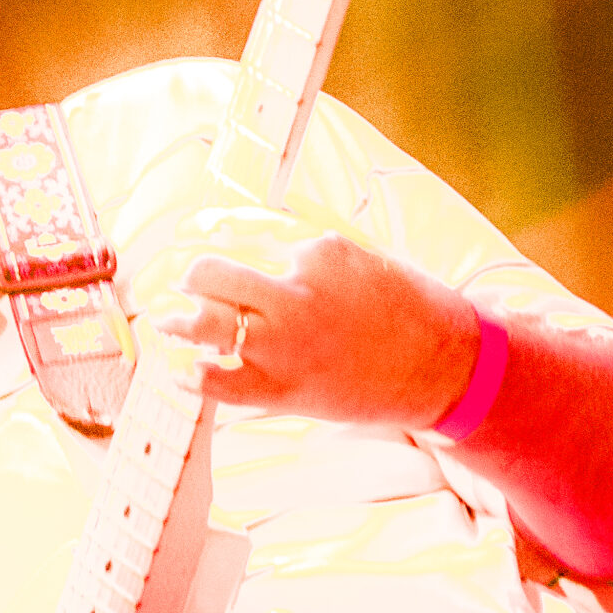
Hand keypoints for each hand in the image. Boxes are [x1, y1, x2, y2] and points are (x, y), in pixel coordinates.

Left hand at [147, 207, 480, 430]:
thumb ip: (304, 239)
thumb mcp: (358, 254)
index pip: (236, 229)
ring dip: (175, 320)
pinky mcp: (285, 390)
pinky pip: (217, 383)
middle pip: (207, 272)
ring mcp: (286, 344)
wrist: (444, 365)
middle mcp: (295, 293)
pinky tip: (184, 369)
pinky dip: (192, 375)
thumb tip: (250, 222)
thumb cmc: (406, 307)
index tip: (192, 236)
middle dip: (188, 274)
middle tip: (182, 280)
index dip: (204, 232)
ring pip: (202, 324)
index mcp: (314, 251)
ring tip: (168, 320)